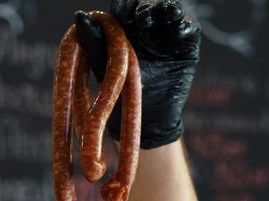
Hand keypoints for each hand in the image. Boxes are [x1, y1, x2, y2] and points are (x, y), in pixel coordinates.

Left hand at [74, 0, 200, 148]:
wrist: (147, 121)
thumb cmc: (121, 96)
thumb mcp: (106, 68)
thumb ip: (95, 42)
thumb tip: (80, 16)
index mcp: (125, 27)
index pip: (126, 6)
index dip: (126, 5)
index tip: (124, 11)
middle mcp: (148, 27)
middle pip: (149, 5)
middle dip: (147, 7)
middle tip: (143, 18)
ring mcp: (168, 35)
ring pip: (170, 10)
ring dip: (169, 9)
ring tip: (168, 14)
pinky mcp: (186, 46)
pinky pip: (189, 28)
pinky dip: (185, 25)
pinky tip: (178, 30)